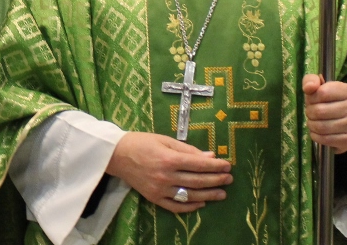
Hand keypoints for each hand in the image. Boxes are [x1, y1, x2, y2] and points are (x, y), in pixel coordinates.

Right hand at [105, 132, 232, 212]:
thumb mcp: (165, 140)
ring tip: (222, 194)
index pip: (198, 164)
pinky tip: (201, 203)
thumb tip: (210, 156)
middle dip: (216, 180)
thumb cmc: (142, 142)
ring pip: (189, 195)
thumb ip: (188, 149)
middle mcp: (166, 176)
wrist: (117, 155)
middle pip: (197, 181)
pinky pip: (175, 206)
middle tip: (229, 179)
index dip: (215, 166)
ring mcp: (160, 190)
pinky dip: (190, 206)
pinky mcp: (154, 198)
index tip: (227, 165)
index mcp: (169, 159)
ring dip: (208, 195)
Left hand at [302, 74, 346, 153]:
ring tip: (313, 122)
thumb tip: (308, 87)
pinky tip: (318, 132)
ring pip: (321, 127)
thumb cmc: (327, 101)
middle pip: (319, 111)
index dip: (311, 98)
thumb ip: (311, 80)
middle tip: (311, 113)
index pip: (321, 93)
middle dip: (309, 113)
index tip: (312, 100)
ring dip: (312, 125)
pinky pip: (326, 139)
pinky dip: (316, 136)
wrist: (342, 122)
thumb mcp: (318, 86)